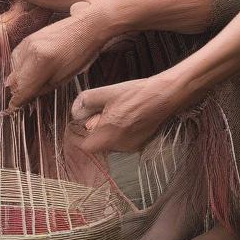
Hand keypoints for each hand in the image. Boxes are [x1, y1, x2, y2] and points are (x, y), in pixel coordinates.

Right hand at [5, 1, 111, 107]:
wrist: (87, 26)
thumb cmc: (81, 53)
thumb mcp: (63, 78)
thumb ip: (41, 88)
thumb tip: (25, 96)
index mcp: (41, 63)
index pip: (21, 89)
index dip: (17, 102)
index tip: (15, 108)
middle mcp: (30, 51)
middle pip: (14, 79)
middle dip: (18, 90)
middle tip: (25, 97)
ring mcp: (28, 42)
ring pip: (13, 68)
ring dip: (18, 78)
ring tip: (30, 82)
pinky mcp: (28, 37)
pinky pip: (16, 57)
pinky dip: (19, 66)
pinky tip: (30, 69)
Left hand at [70, 73, 191, 153]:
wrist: (164, 95)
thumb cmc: (135, 93)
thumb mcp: (105, 92)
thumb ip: (86, 102)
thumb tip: (76, 111)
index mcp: (108, 135)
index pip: (86, 147)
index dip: (81, 137)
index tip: (82, 126)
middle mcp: (120, 146)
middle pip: (99, 144)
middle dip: (96, 131)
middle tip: (101, 113)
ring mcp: (132, 147)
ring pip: (112, 143)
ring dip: (109, 131)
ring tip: (118, 112)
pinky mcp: (141, 144)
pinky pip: (124, 141)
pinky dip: (122, 131)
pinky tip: (128, 115)